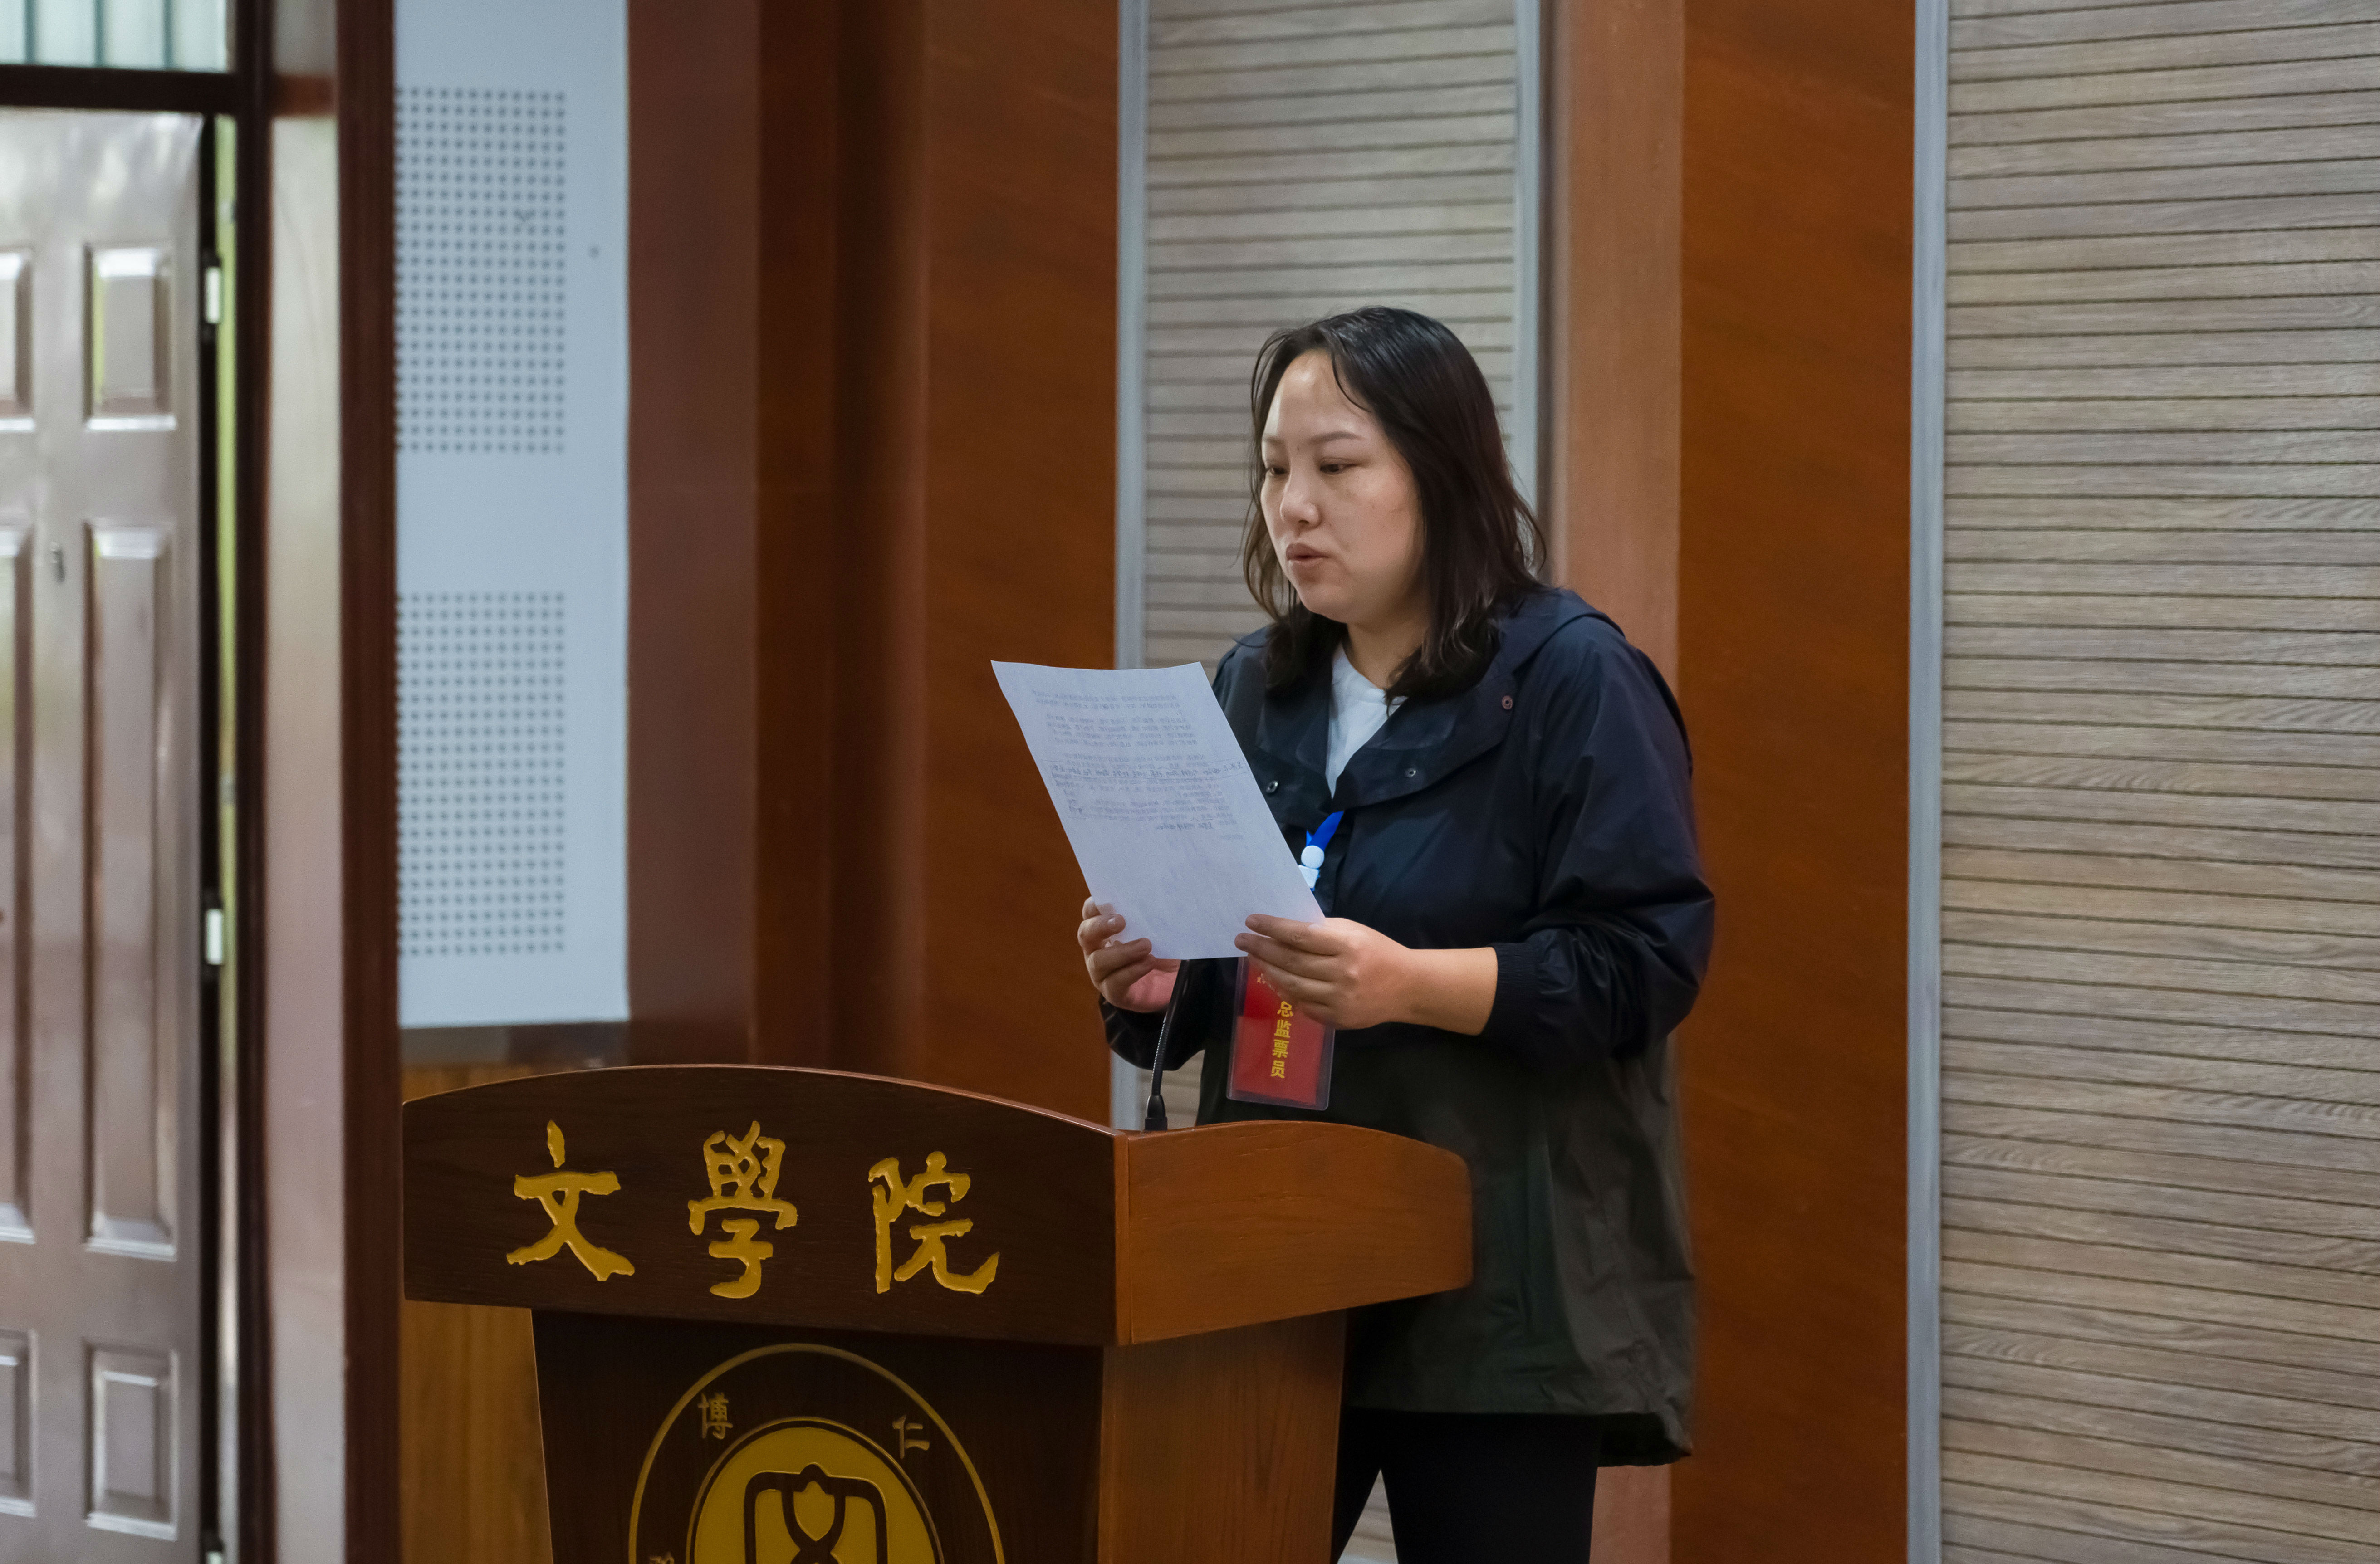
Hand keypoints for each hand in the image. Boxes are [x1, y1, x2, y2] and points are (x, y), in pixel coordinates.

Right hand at [1078, 898, 1177, 1011]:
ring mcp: (1102, 974)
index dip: (1093, 906)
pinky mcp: (1115, 993)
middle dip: (1100, 926)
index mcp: (1104, 931)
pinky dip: (1132, 971)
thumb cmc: (1164, 951)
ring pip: (1098, 961)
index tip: (1107, 901)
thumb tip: (1153, 899)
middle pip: (1086, 935)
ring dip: (1122, 951)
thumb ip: (1150, 917)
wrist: (1176, 982)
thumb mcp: (1159, 930)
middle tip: (1121, 921)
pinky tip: (1149, 962)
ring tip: (1146, 945)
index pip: (1090, 914)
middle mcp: (1097, 950)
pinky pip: (1115, 983)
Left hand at [1236, 915, 1497, 1033]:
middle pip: (1290, 962)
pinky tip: (1275, 980)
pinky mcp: (1336, 1019)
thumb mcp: (1354, 931)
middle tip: (1242, 940)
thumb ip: (1321, 931)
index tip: (1252, 921)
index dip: (1272, 928)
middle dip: (1261, 949)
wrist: (1407, 987)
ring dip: (1268, 971)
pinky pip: (1301, 1005)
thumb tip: (1283, 929)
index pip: (1299, 936)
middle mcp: (1341, 974)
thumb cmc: (1377, 951)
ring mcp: (1338, 999)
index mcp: (1347, 945)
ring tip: (1255, 959)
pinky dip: (1285, 992)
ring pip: (1291, 986)